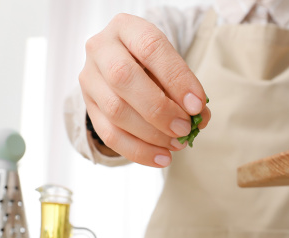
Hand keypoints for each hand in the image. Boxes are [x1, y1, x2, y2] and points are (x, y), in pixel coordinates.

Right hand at [80, 14, 210, 166]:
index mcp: (126, 28)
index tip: (197, 105)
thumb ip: (186, 89)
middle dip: (160, 110)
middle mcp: (101, 48)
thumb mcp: (170, 66)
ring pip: (115, 110)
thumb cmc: (153, 65)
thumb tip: (200, 118)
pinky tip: (162, 158)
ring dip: (151, 134)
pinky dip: (139, 151)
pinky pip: (109, 135)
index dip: (176, 78)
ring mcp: (89, 78)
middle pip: (124, 79)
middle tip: (185, 129)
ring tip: (177, 144)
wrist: (123, 66)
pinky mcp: (88, 106)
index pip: (150, 48)